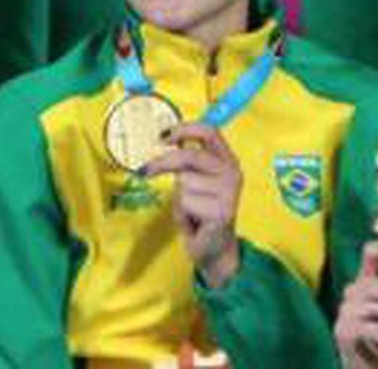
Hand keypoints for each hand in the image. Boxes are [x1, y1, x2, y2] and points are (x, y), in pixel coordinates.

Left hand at [147, 121, 243, 288]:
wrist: (215, 249)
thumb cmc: (201, 213)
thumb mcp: (194, 180)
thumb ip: (187, 161)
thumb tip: (164, 138)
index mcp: (227, 159)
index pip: (209, 131)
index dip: (185, 129)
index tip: (163, 136)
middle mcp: (232, 172)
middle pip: (189, 156)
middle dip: (162, 163)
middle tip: (145, 171)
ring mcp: (229, 192)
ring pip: (184, 182)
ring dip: (179, 197)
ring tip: (191, 209)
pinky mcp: (222, 211)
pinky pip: (186, 202)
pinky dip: (182, 213)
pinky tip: (195, 222)